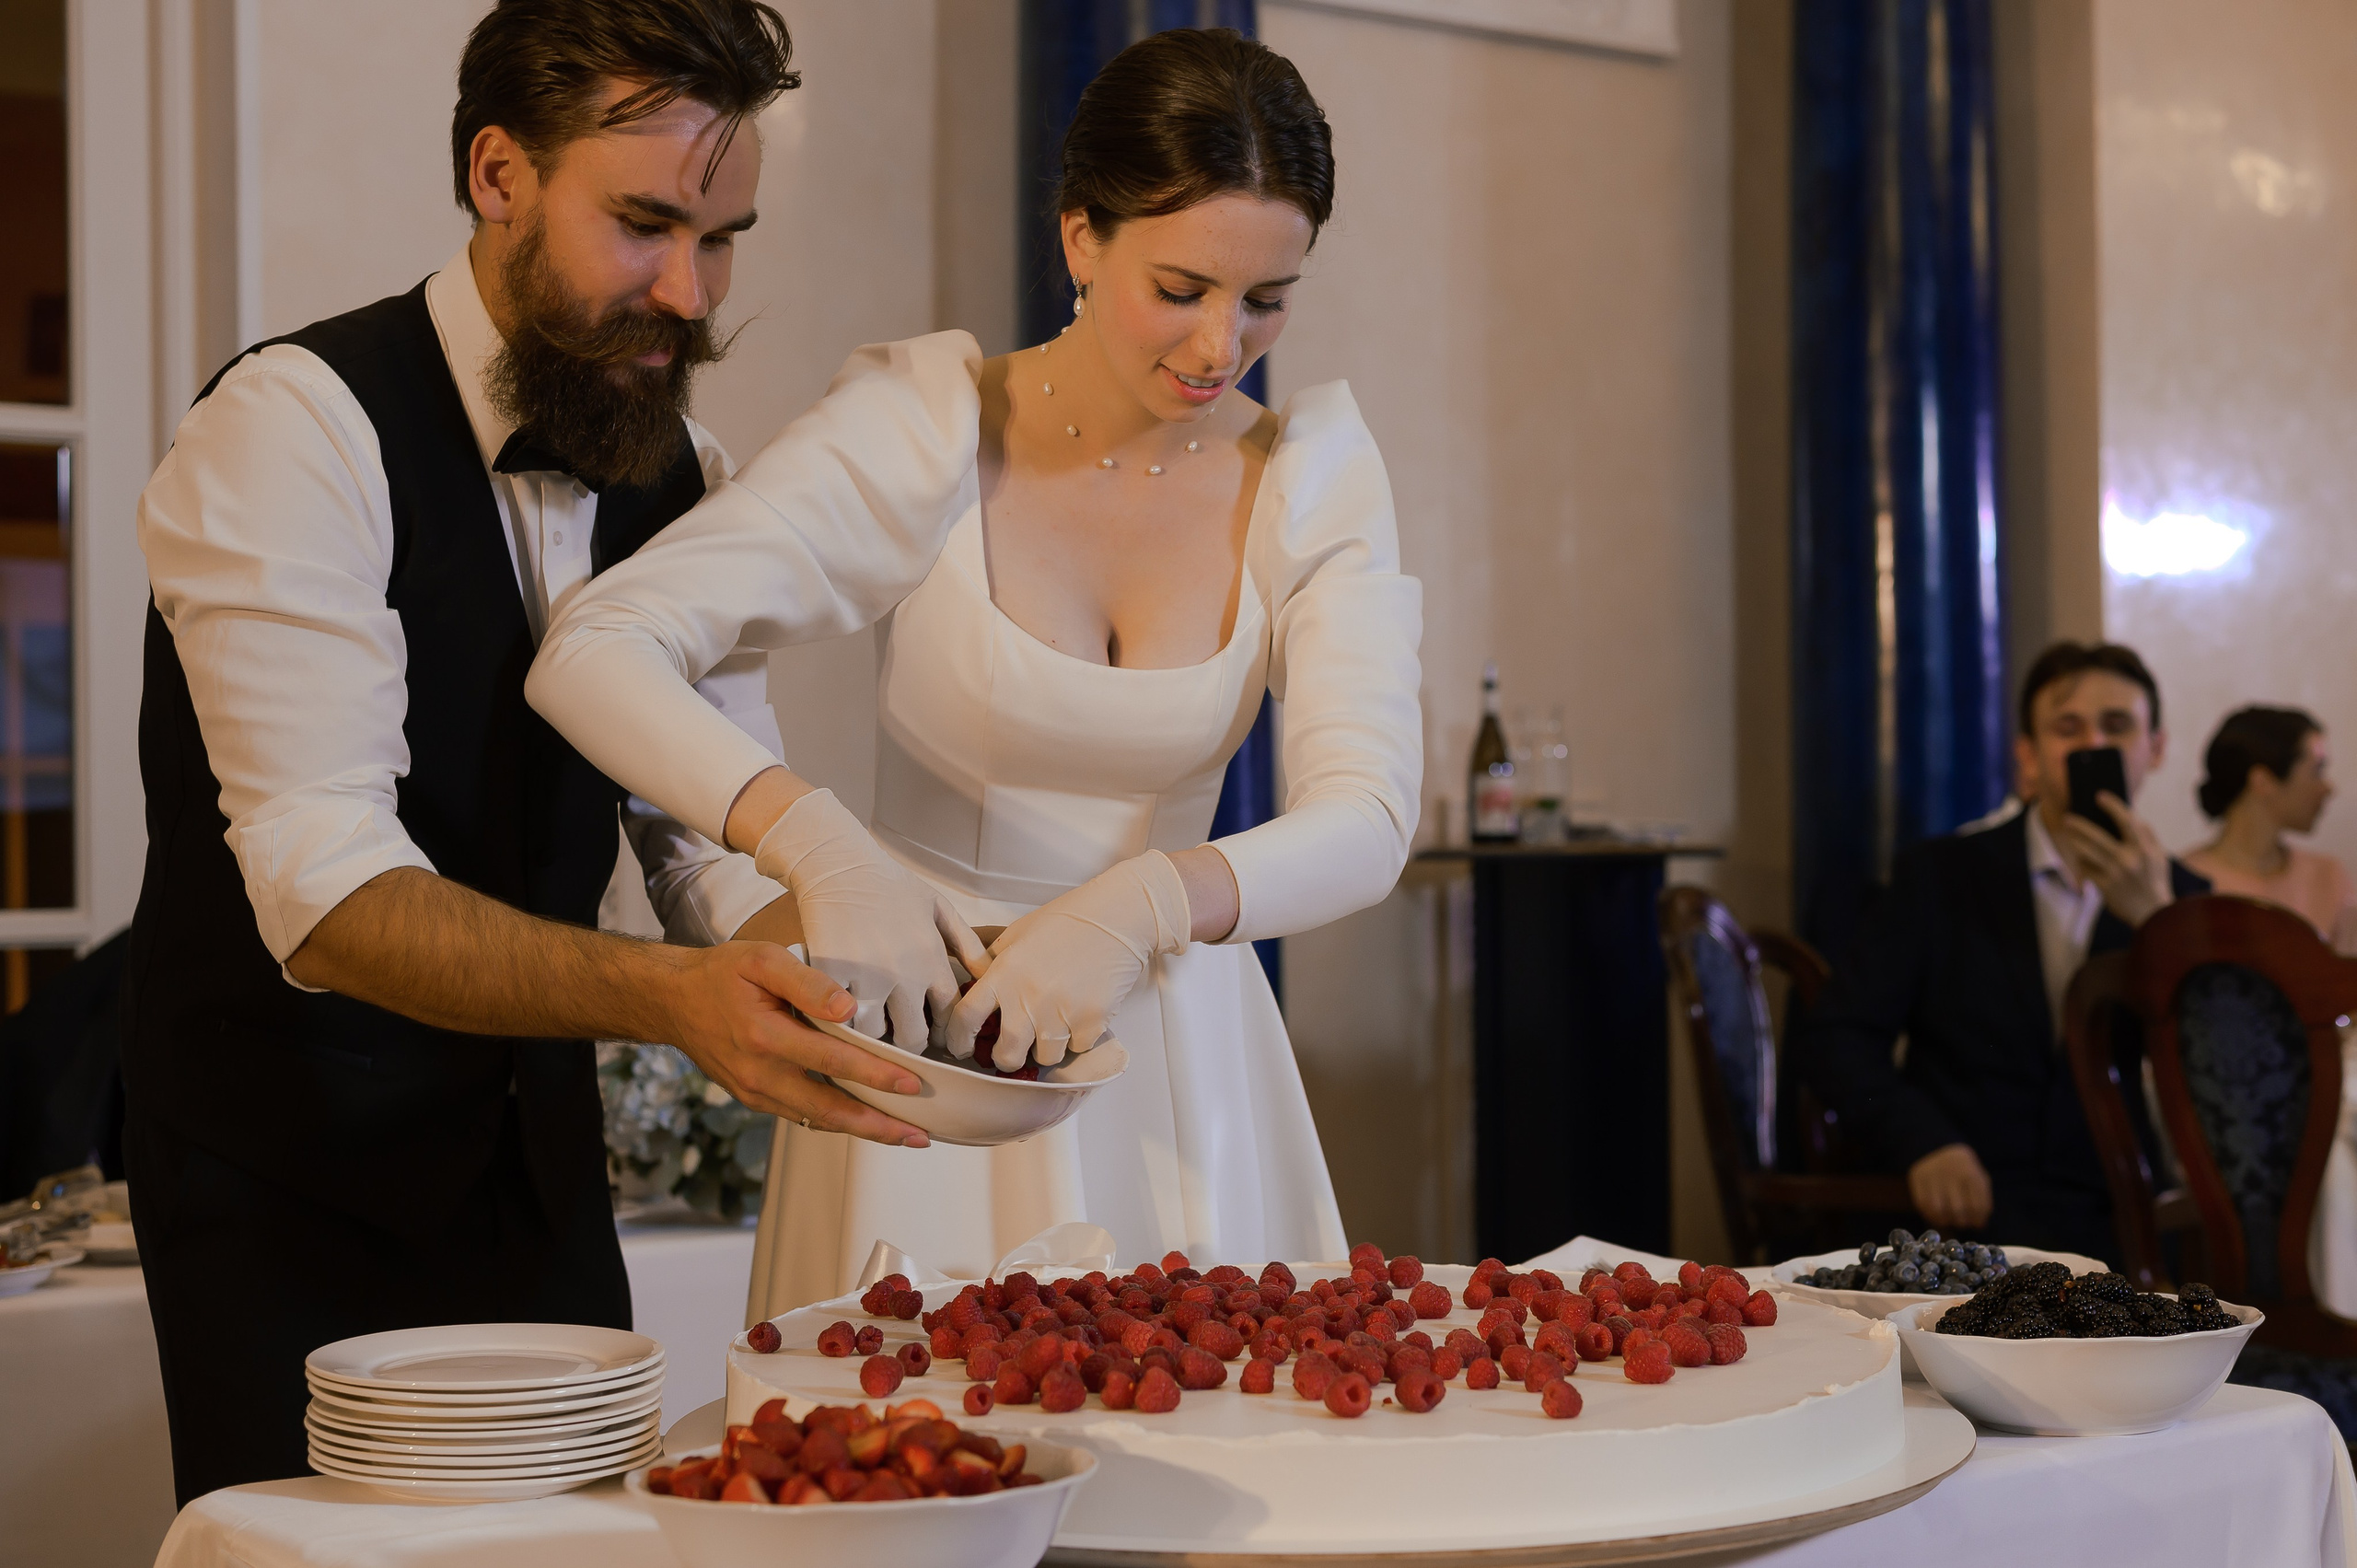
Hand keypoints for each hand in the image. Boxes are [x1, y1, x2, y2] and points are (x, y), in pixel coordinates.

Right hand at [659, 939, 931, 1145]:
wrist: (673, 1001)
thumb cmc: (721, 974)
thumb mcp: (762, 960)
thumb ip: (807, 982)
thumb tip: (848, 1008)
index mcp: (764, 1036)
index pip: (832, 1061)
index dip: (874, 1074)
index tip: (911, 1083)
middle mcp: (759, 1073)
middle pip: (828, 1109)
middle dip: (878, 1125)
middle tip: (919, 1135)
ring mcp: (754, 1091)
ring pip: (816, 1120)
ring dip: (861, 1131)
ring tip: (902, 1136)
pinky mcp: (753, 1098)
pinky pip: (799, 1116)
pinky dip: (834, 1122)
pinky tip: (863, 1123)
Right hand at [752, 788, 985, 1045]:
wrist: (840, 863)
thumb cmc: (891, 884)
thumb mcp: (940, 908)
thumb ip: (968, 945)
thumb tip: (991, 976)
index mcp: (932, 959)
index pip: (949, 1016)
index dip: (943, 1030)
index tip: (935, 1033)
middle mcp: (904, 974)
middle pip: (914, 1037)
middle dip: (911, 1042)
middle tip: (902, 1038)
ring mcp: (866, 976)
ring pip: (875, 1035)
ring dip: (875, 1036)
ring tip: (873, 1028)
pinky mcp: (831, 976)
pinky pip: (838, 1019)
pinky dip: (841, 1023)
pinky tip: (843, 1016)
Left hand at [948, 851, 1190, 1070]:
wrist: (1117, 917)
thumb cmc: (1067, 920)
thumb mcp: (1018, 934)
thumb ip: (993, 963)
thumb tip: (973, 988)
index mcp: (1004, 973)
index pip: (966, 1017)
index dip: (957, 1039)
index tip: (960, 1047)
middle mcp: (1029, 997)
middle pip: (1006, 1055)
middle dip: (1005, 1059)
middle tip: (1010, 1052)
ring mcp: (1062, 1012)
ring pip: (1045, 1057)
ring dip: (1045, 1048)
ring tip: (1053, 1026)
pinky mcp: (1092, 1021)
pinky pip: (1077, 1047)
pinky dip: (1077, 1038)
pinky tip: (1079, 1014)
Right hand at [1908, 1142, 1992, 1230]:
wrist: (1938, 1148)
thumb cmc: (1963, 1169)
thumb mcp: (1979, 1178)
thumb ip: (1983, 1201)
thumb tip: (1979, 1225)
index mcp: (1970, 1174)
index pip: (1977, 1206)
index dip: (1978, 1219)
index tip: (1976, 1222)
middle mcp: (1951, 1174)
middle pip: (1958, 1210)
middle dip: (1962, 1221)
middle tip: (1962, 1221)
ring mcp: (1932, 1176)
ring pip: (1939, 1210)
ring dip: (1946, 1220)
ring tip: (1950, 1219)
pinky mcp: (1918, 1180)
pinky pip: (1923, 1205)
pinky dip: (1931, 1215)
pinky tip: (1938, 1215)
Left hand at [2053, 792, 2174, 927]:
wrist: (2152, 914)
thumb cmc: (2155, 880)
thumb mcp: (2158, 856)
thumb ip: (2146, 834)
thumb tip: (2129, 814)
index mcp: (2143, 849)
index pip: (2126, 820)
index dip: (2112, 805)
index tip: (2100, 796)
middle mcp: (2127, 860)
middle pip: (2095, 835)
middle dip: (2078, 825)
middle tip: (2068, 818)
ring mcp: (2113, 874)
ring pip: (2085, 851)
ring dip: (2075, 841)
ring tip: (2070, 835)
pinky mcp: (2103, 886)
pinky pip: (2085, 868)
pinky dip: (2081, 861)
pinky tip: (2079, 857)